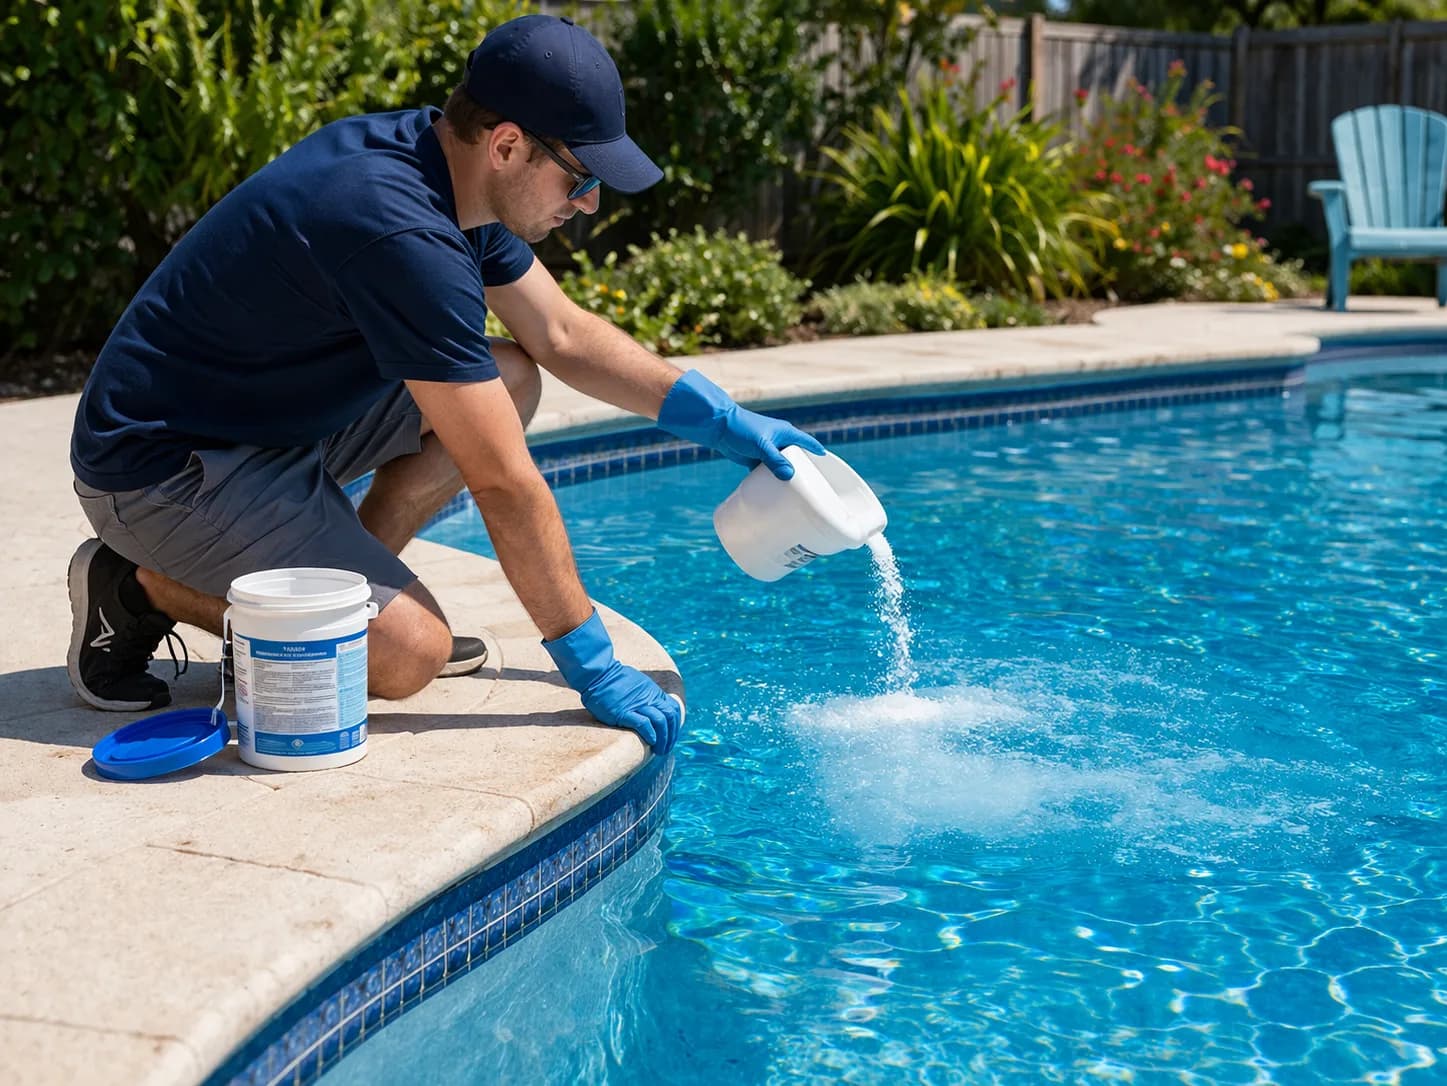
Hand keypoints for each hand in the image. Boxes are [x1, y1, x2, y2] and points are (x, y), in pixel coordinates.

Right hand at [542, 610, 682, 753]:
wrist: (597, 675)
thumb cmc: (613, 681)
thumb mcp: (638, 684)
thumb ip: (647, 696)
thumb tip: (652, 709)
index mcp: (653, 692)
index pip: (674, 710)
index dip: (675, 726)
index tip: (670, 738)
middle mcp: (649, 698)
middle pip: (670, 717)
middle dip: (671, 736)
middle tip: (665, 749)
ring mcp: (636, 704)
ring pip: (660, 721)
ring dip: (663, 739)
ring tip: (659, 750)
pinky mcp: (623, 712)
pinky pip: (643, 723)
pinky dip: (650, 733)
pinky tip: (651, 741)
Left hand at [657, 369, 824, 479]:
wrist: (718, 427)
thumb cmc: (741, 429)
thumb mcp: (760, 444)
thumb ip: (774, 459)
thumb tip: (789, 476)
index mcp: (786, 433)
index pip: (809, 444)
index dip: (819, 455)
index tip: (830, 470)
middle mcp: (780, 442)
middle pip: (798, 458)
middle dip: (805, 471)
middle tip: (813, 488)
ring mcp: (769, 451)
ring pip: (783, 467)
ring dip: (787, 478)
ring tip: (796, 494)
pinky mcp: (757, 459)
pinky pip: (768, 472)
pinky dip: (771, 481)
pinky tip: (774, 493)